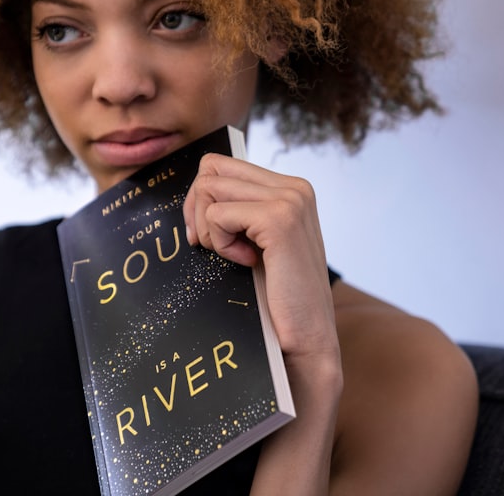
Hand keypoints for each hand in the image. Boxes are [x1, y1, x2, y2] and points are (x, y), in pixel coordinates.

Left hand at [182, 153, 338, 363]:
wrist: (307, 338)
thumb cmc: (278, 296)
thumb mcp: (257, 241)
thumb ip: (240, 209)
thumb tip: (195, 189)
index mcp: (290, 188)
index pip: (221, 165)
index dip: (201, 199)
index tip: (207, 235)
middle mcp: (294, 187)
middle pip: (211, 169)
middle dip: (197, 209)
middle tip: (212, 246)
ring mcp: (290, 200)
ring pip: (210, 188)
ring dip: (210, 229)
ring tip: (236, 256)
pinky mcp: (280, 220)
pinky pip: (217, 215)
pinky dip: (220, 244)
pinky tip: (246, 262)